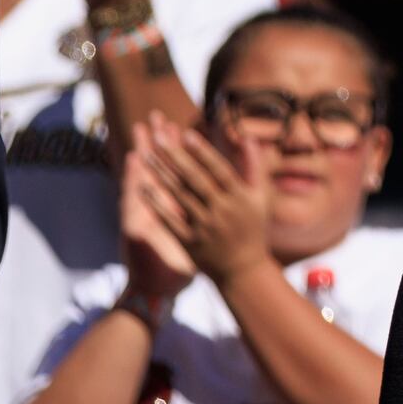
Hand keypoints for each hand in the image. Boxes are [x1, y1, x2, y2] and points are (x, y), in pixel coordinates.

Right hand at [119, 129, 198, 299]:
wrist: (161, 288)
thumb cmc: (184, 259)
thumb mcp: (192, 231)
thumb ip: (202, 209)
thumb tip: (219, 191)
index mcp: (175, 203)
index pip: (174, 169)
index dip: (175, 149)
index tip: (178, 125)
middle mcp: (155, 206)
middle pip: (154, 168)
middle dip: (155, 144)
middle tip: (154, 119)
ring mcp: (143, 215)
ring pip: (140, 182)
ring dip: (140, 159)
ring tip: (141, 133)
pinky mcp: (133, 229)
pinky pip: (134, 206)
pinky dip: (134, 188)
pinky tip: (134, 170)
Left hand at [136, 118, 273, 285]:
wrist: (244, 270)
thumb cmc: (253, 228)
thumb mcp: (260, 197)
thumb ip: (253, 166)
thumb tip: (247, 137)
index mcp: (241, 198)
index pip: (219, 170)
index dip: (203, 152)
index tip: (186, 134)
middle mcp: (223, 210)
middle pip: (195, 179)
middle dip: (176, 157)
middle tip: (158, 138)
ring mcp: (205, 227)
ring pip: (180, 196)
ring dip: (162, 175)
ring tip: (146, 155)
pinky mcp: (190, 242)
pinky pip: (170, 219)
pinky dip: (156, 204)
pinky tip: (142, 188)